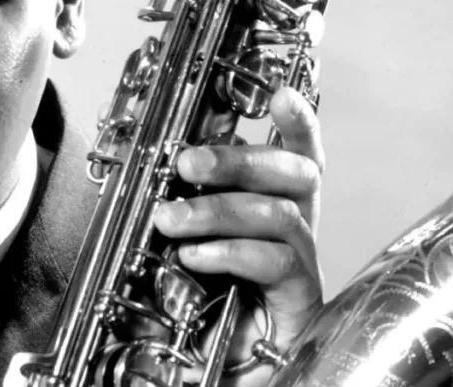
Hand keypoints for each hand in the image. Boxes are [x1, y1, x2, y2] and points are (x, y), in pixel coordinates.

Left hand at [154, 86, 324, 384]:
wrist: (215, 371)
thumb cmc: (201, 305)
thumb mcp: (183, 244)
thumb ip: (181, 209)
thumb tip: (150, 171)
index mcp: (273, 208)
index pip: (297, 156)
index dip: (298, 122)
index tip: (282, 93)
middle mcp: (297, 231)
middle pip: (294, 175)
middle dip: (238, 160)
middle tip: (185, 163)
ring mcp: (302, 266)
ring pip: (280, 216)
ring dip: (217, 211)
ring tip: (170, 220)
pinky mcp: (301, 303)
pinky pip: (276, 262)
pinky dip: (231, 252)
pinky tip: (195, 257)